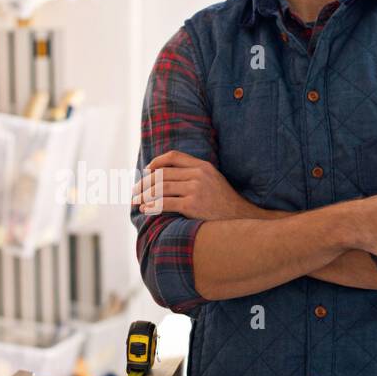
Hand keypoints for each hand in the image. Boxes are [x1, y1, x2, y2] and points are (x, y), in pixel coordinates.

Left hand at [131, 150, 259, 220]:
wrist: (242, 219)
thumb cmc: (224, 203)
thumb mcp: (213, 180)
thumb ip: (195, 174)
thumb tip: (168, 175)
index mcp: (202, 166)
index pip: (173, 156)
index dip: (156, 162)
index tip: (146, 171)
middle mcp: (198, 174)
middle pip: (163, 173)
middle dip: (144, 182)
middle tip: (134, 191)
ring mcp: (195, 189)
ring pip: (161, 188)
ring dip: (145, 195)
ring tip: (136, 201)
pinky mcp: (192, 205)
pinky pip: (165, 203)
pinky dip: (152, 206)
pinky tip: (145, 209)